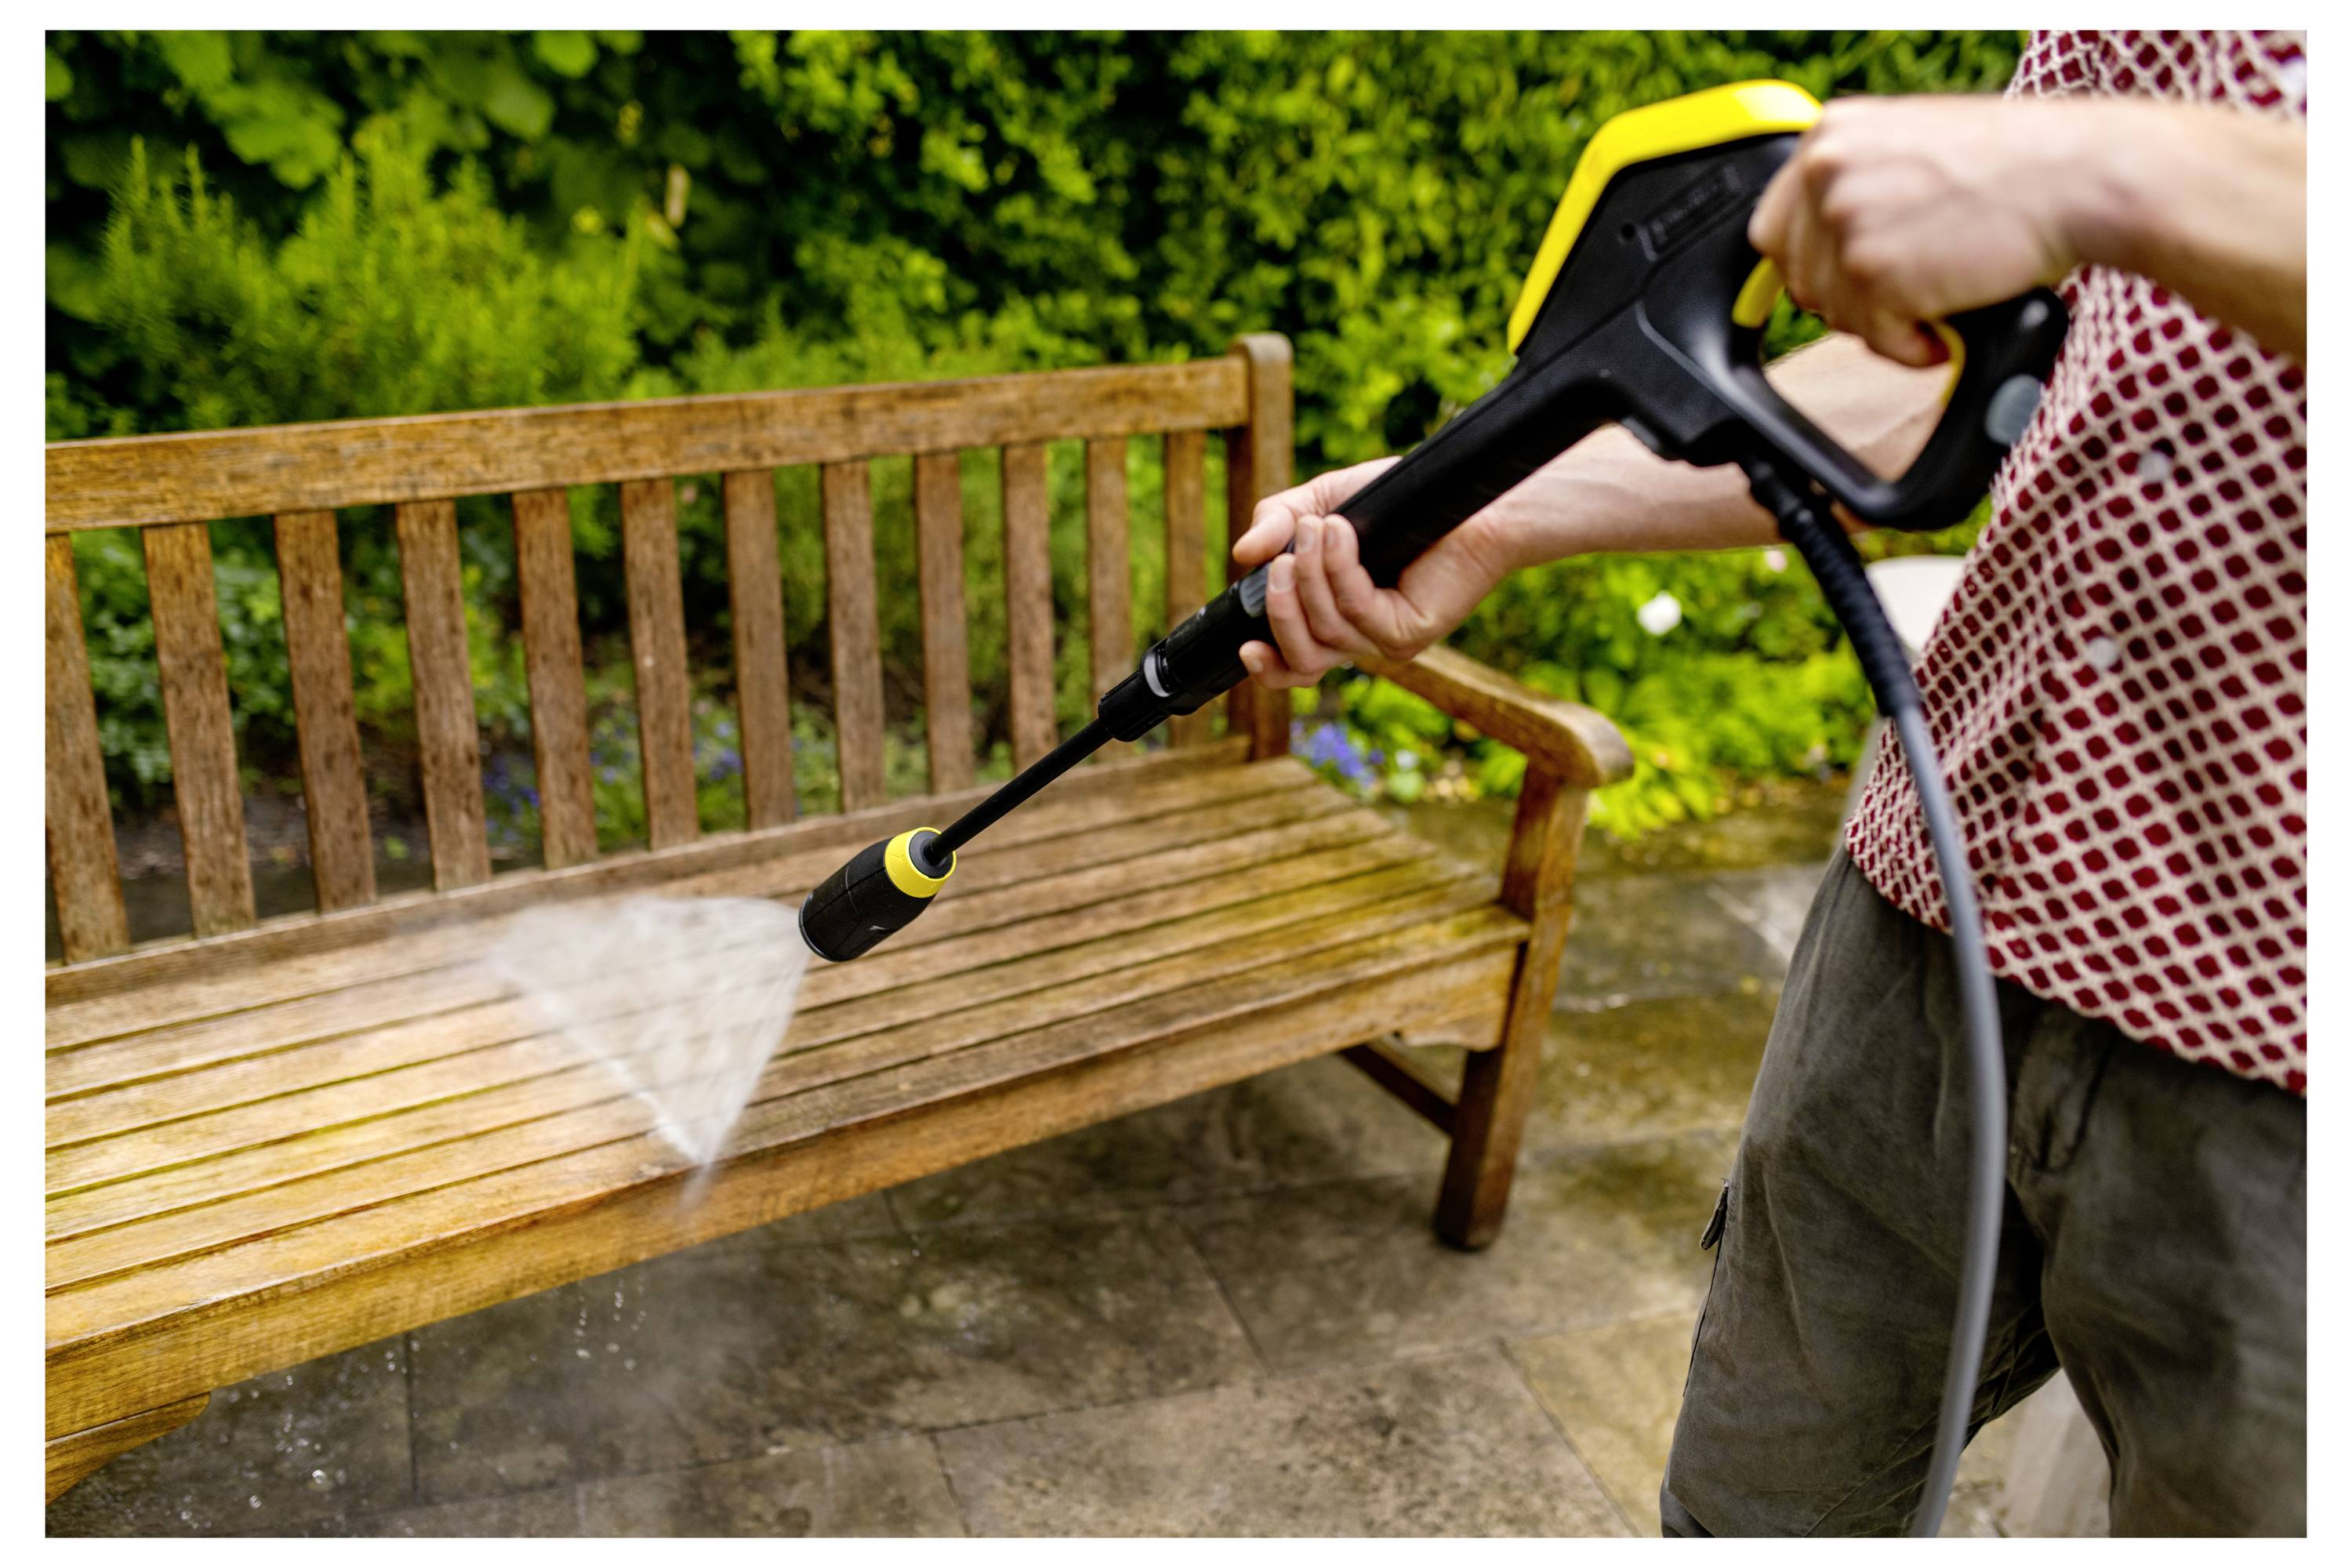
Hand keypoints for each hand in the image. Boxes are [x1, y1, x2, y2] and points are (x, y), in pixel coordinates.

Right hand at [1230, 456, 1521, 689]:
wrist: (1462, 499)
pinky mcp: (1409, 631)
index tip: (1246, 647)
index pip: (1295, 666)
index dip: (1267, 668)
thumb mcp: (1323, 502)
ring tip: (1317, 527)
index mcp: (1336, 620)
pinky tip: (1340, 534)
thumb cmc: (1397, 501)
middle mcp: (1360, 639)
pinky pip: (1357, 611)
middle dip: (1281, 610)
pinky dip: (1341, 570)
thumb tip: (1242, 553)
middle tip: (1284, 560)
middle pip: (1302, 659)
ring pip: (1325, 631)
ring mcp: (1385, 640)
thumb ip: (1277, 521)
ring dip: (1311, 576)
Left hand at [1750, 96, 2094, 367]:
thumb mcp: (1911, 147)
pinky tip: (1944, 330)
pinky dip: (1909, 348)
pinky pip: (1872, 339)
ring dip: (1885, 324)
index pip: (1775, 227)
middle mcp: (1825, 172)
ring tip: (1937, 305)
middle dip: (1849, 298)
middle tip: (1904, 296)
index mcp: (1831, 134)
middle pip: (1799, 276)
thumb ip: (1857, 183)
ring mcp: (1845, 222)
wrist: (2078, 176)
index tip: (1845, 281)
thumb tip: (1820, 245)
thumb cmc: (2017, 165)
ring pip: (1833, 313)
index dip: (1812, 264)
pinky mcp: (1873, 273)